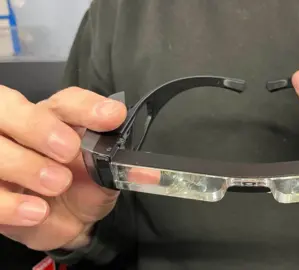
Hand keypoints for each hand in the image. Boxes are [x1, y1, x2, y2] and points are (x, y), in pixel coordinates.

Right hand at [0, 86, 126, 250]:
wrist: (68, 222)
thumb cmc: (86, 186)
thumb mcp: (107, 177)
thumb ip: (122, 169)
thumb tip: (149, 172)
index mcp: (54, 118)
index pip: (64, 101)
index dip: (85, 106)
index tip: (112, 116)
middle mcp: (19, 130)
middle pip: (8, 107)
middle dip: (37, 126)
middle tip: (69, 150)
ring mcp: (0, 157)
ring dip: (25, 164)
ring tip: (57, 184)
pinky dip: (10, 202)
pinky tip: (37, 211)